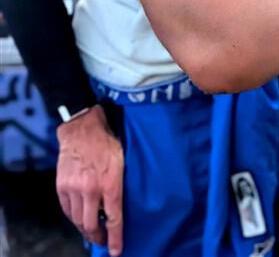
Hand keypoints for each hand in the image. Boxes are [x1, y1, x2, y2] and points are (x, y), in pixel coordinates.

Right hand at [56, 105, 124, 255]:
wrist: (82, 127)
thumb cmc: (107, 142)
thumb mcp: (122, 161)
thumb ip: (118, 185)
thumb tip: (116, 207)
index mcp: (110, 182)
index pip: (113, 218)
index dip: (114, 237)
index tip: (116, 251)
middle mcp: (91, 189)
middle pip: (91, 224)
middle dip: (97, 236)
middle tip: (102, 240)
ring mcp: (74, 188)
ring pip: (78, 220)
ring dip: (85, 228)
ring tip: (92, 230)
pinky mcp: (62, 186)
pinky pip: (67, 210)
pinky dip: (74, 217)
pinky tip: (80, 217)